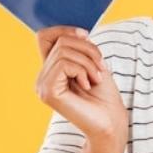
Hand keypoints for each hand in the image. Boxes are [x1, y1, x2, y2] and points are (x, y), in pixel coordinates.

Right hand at [34, 26, 126, 143]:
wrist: (110, 123)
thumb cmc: (104, 97)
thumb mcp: (93, 64)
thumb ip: (81, 48)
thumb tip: (79, 33)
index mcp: (51, 70)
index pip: (44, 36)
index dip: (65, 30)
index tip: (86, 36)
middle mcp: (42, 78)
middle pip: (60, 42)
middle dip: (88, 49)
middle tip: (101, 67)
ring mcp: (42, 86)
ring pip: (63, 52)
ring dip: (88, 61)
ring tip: (95, 78)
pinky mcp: (47, 92)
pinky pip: (64, 64)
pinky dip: (82, 70)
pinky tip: (87, 85)